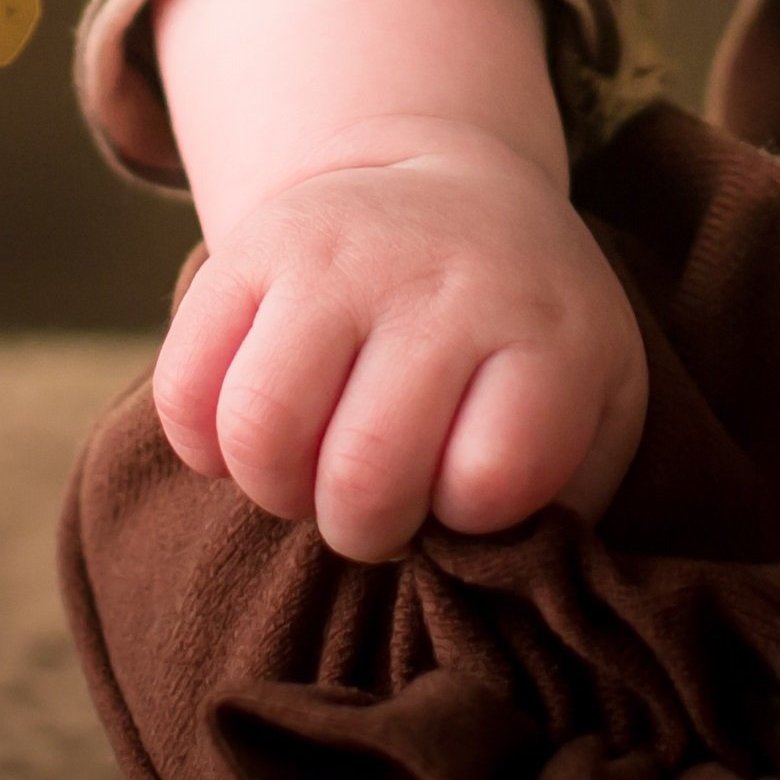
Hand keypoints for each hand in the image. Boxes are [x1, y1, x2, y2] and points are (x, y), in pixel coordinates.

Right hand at [145, 0, 652, 563]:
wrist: (459, 201)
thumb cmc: (527, 343)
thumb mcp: (595, 403)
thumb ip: (566, 498)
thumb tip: (494, 579)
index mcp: (545, 330)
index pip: (487, 480)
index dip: (466, 514)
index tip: (470, 483)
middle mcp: (441, 280)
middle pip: (363, 476)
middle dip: (362, 528)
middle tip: (380, 501)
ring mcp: (337, 256)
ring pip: (259, 434)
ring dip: (277, 490)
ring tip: (314, 470)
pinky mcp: (249, 247)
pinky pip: (184, 390)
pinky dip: (205, 446)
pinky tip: (255, 432)